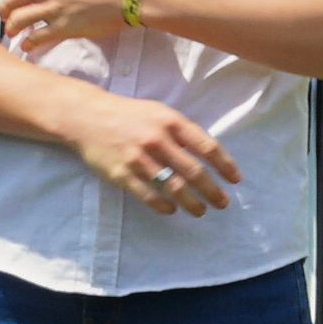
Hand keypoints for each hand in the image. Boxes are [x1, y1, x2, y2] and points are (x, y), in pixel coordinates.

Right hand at [72, 91, 242, 216]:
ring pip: (173, 187)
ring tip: (201, 211)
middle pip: (193, 172)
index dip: (224, 165)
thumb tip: (208, 154)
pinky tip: (171, 210)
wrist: (87, 117)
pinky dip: (163, 206)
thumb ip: (182, 131)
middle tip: (222, 203)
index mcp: (171, 122)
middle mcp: (157, 140)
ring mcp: (139, 158)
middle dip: (212, 191)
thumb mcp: (159, 113)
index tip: (234, 180)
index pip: (206, 146)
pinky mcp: (122, 174)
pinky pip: (148, 196)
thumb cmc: (129, 115)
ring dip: (191, 203)